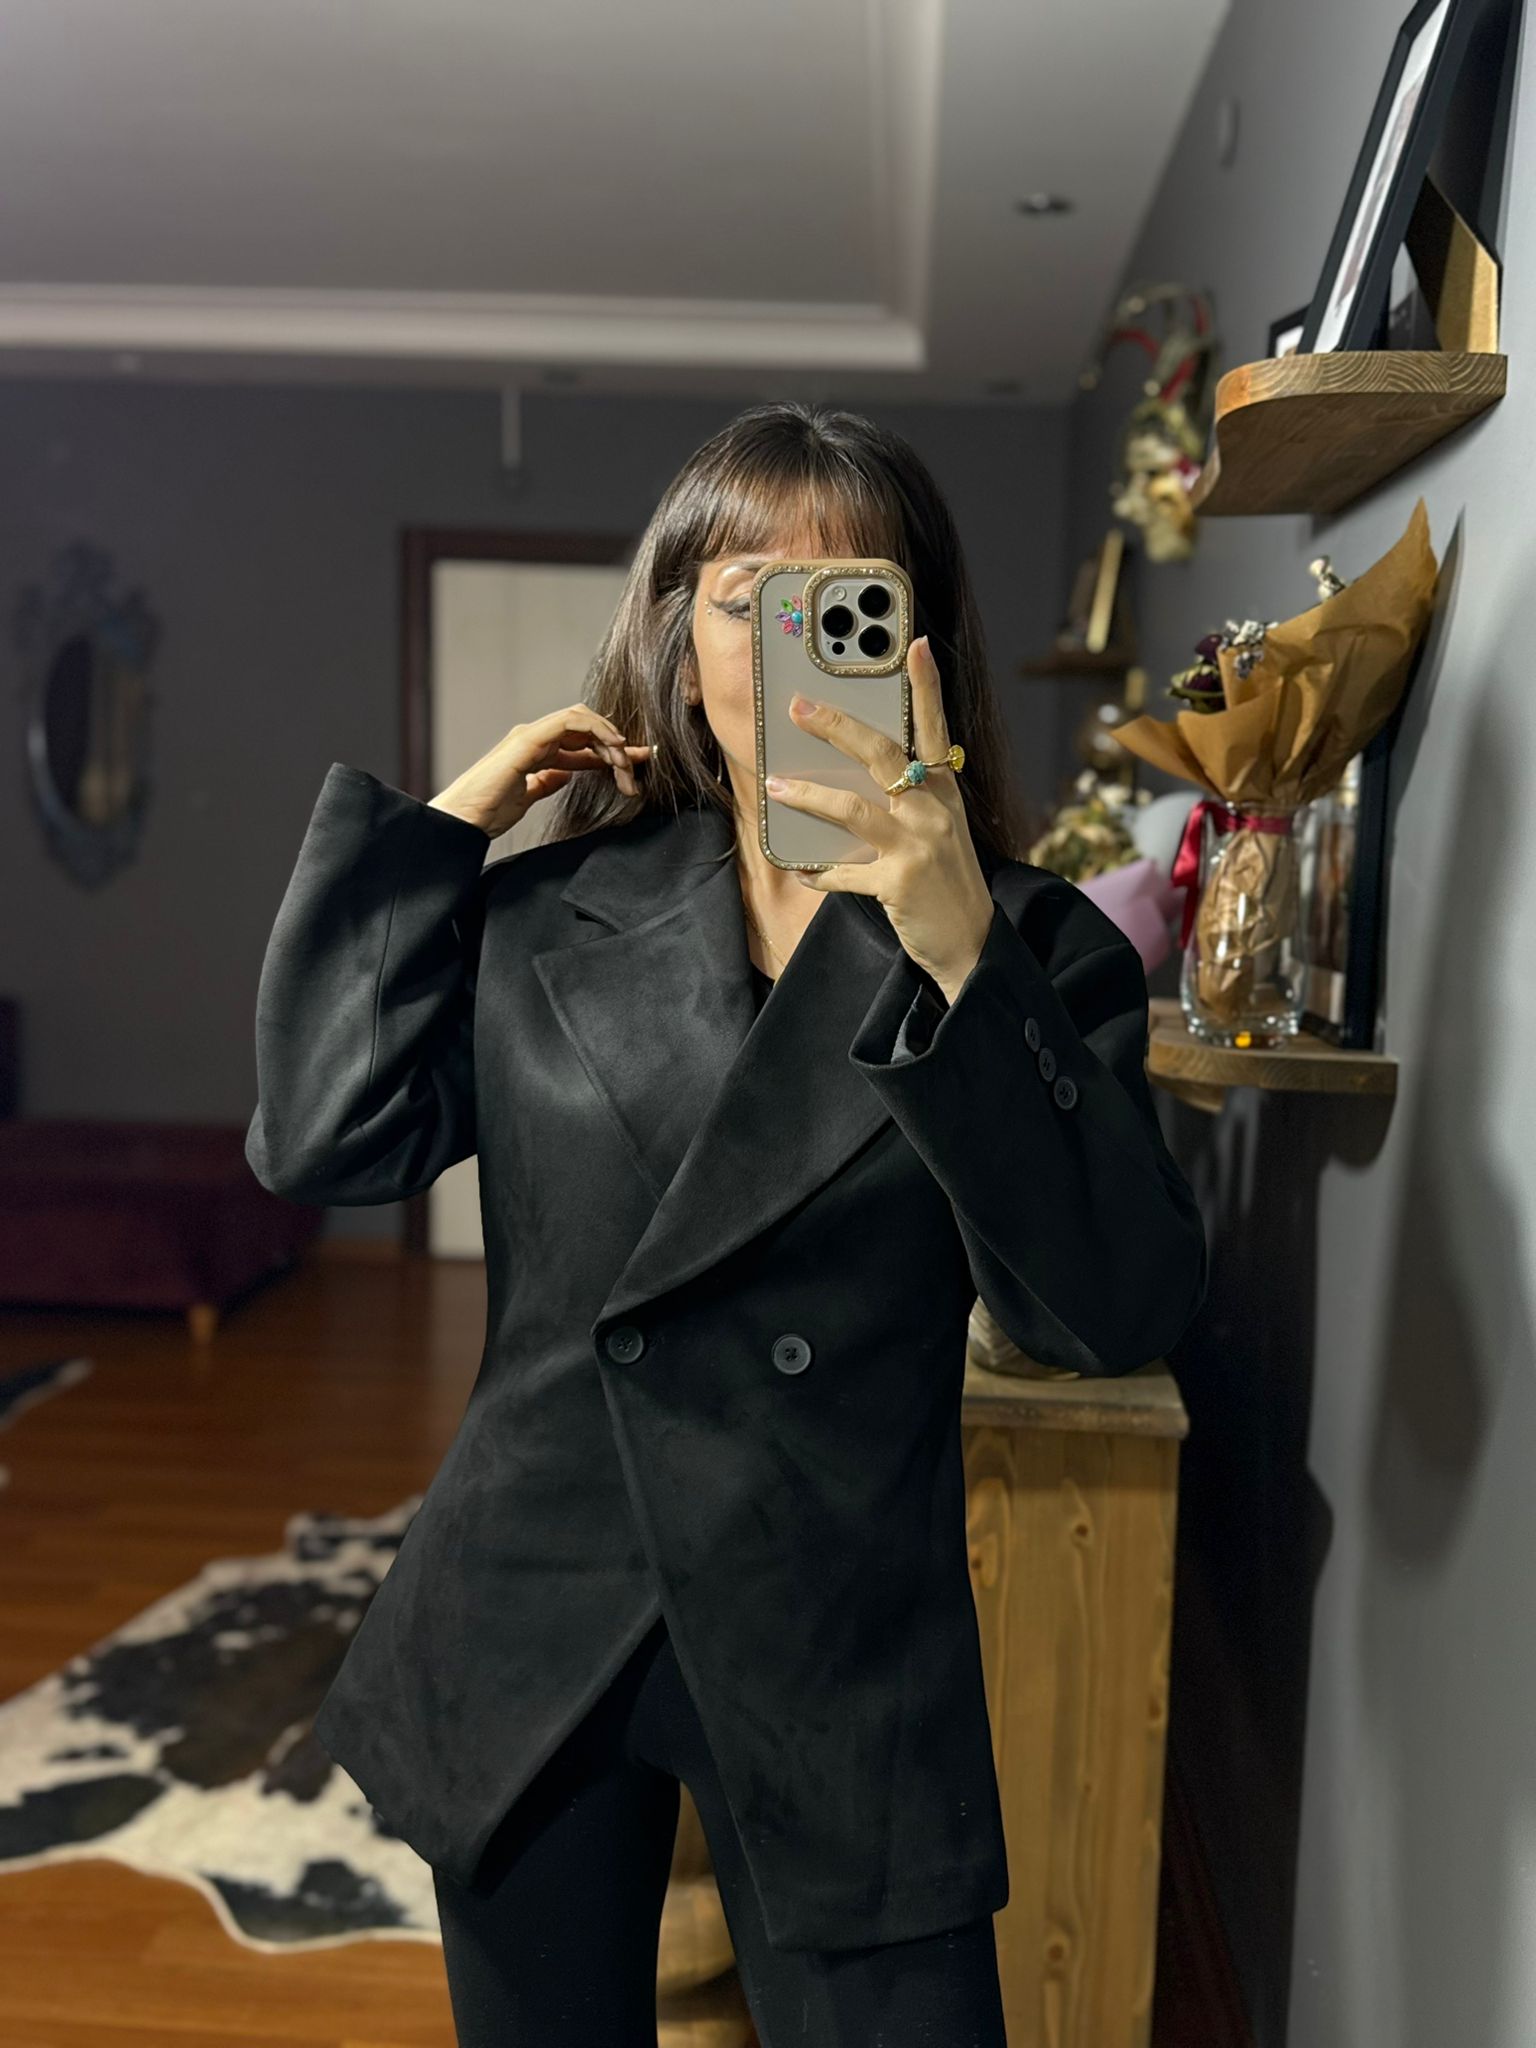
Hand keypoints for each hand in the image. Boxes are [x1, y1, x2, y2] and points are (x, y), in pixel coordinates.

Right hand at [429, 702, 651, 838]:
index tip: (637, 767)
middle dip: (618, 746)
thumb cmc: (487, 812)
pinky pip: (570, 722)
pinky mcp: (529, 740)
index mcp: (536, 751)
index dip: (611, 753)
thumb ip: (547, 781)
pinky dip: (596, 729)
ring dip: (610, 739)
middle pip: (587, 728)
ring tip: (626, 763)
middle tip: (638, 769)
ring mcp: (531, 735)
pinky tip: (612, 749)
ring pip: (583, 720)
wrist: (463, 820)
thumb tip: (566, 775)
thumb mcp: (528, 797)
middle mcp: (535, 737)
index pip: (582, 744)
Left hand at [763, 635, 994, 1005]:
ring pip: (853, 807)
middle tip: (799, 706)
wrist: (972, 943)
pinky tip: (801, 869)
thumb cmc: (947, 881)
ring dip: (808, 795)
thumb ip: (907, 799)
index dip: (926, 685)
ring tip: (776, 784)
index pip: (935, 727)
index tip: (914, 644)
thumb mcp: (939, 829)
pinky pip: (844, 872)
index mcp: (944, 791)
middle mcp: (933, 811)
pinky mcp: (899, 883)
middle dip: (837, 726)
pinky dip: (818, 870)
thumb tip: (851, 774)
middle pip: (882, 754)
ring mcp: (918, 846)